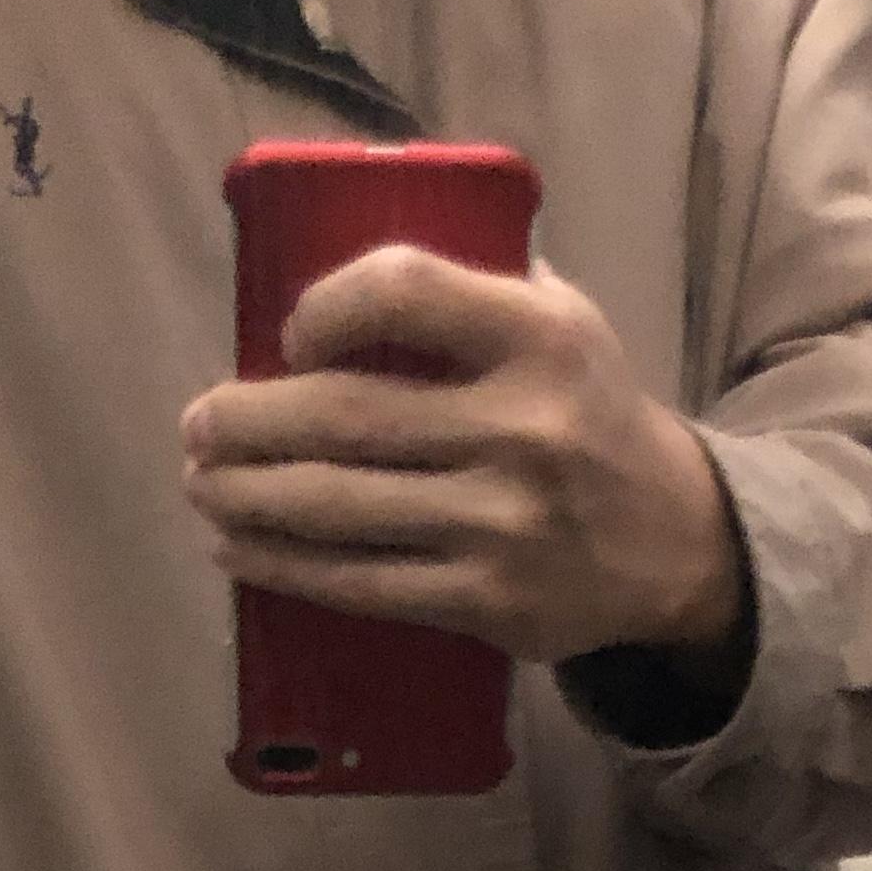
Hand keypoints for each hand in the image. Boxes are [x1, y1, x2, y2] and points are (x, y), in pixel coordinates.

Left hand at [180, 247, 747, 665]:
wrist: (674, 543)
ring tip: (200, 486)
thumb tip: (341, 267)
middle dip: (249, 422)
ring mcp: (501, 525)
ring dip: (248, 499)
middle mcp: (523, 429)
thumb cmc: (589, 413)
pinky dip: (286, 568)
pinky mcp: (486, 603)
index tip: (287, 339)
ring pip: (339, 510)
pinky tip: (239, 552)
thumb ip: (473, 286)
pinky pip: (362, 584)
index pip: (402, 290)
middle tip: (197, 426)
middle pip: (345, 416)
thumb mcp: (564, 320)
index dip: (325, 308)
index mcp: (539, 336)